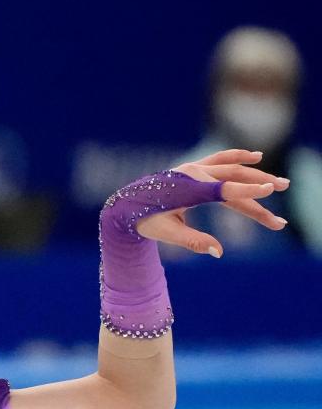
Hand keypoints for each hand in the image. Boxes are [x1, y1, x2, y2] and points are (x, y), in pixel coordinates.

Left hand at [135, 149, 289, 256]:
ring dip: (255, 175)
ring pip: (230, 170)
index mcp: (187, 191)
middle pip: (233, 182)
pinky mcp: (192, 169)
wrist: (125, 205)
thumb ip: (194, 242)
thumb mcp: (167, 234)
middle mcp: (192, 175)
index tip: (270, 189)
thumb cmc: (145, 221)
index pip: (224, 190)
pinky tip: (255, 156)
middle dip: (259, 193)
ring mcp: (192, 169)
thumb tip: (219, 252)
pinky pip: (219, 160)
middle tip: (282, 204)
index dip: (248, 191)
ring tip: (279, 182)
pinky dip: (237, 157)